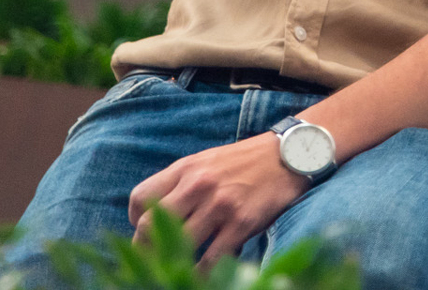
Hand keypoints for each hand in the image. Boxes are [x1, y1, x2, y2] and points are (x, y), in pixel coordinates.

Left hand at [130, 134, 310, 271]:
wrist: (292, 154)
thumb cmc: (246, 161)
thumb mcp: (208, 161)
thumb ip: (182, 183)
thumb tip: (157, 217)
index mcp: (186, 168)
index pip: (140, 198)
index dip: (135, 222)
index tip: (146, 233)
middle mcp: (198, 184)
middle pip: (149, 226)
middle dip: (145, 249)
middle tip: (152, 260)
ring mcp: (220, 204)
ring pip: (178, 244)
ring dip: (172, 263)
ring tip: (176, 269)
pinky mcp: (241, 222)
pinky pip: (210, 259)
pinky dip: (201, 272)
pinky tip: (202, 274)